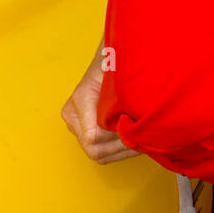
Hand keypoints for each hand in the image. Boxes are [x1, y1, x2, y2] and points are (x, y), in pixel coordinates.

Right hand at [61, 42, 141, 164]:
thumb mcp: (118, 77)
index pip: (94, 136)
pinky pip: (102, 152)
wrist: (112, 58)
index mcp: (79, 101)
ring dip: (122, 151)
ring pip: (99, 155)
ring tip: (139, 140)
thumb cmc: (117, 64)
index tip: (135, 128)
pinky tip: (134, 143)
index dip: (116, 136)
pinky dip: (120, 151)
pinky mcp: (87, 132)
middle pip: (95, 150)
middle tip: (139, 139)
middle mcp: (74, 117)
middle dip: (120, 147)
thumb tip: (121, 124)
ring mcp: (78, 127)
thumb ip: (117, 99)